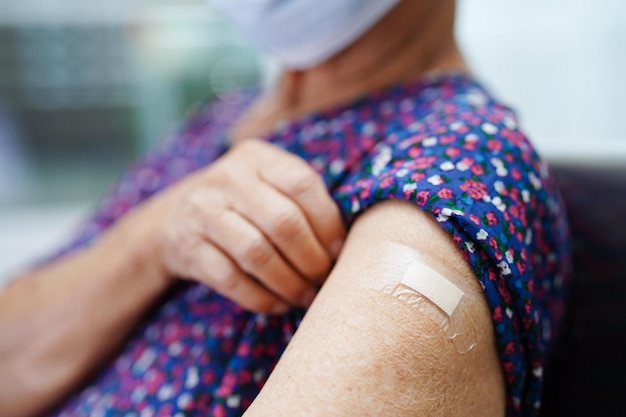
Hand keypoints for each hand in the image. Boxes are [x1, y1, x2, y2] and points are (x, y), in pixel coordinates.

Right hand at [137, 139, 345, 312]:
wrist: (175, 217)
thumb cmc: (243, 204)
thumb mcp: (267, 184)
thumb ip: (302, 201)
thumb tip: (347, 246)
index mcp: (258, 157)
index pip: (302, 184)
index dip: (328, 223)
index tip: (340, 251)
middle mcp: (228, 177)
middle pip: (283, 222)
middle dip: (312, 259)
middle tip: (324, 279)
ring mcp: (202, 211)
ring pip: (256, 253)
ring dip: (289, 282)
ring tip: (305, 296)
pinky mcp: (187, 247)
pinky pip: (230, 279)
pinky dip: (260, 297)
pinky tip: (278, 303)